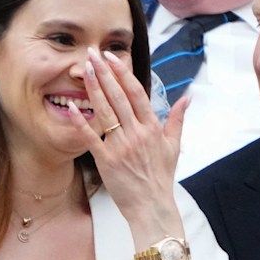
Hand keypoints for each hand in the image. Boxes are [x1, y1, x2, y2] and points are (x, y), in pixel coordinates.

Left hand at [67, 47, 188, 248]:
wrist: (152, 205)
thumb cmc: (161, 176)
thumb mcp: (174, 145)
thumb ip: (178, 118)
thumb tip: (188, 97)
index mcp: (153, 127)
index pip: (137, 93)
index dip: (123, 73)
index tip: (112, 57)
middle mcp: (137, 133)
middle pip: (119, 96)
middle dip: (105, 73)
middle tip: (93, 54)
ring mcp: (121, 146)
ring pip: (106, 111)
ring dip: (95, 89)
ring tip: (86, 69)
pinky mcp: (106, 160)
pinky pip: (92, 137)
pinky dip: (81, 121)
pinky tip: (72, 105)